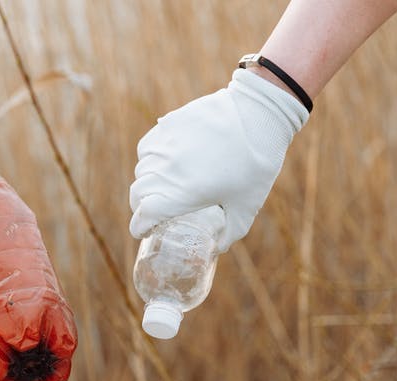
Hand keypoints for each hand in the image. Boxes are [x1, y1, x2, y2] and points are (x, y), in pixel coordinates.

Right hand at [129, 69, 307, 250]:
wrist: (259, 114)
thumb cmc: (256, 165)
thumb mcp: (247, 206)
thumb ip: (231, 232)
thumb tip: (218, 248)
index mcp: (181, 194)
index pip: (143, 215)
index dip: (139, 227)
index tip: (143, 232)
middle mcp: (166, 170)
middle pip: (137, 194)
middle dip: (140, 207)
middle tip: (152, 212)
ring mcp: (165, 146)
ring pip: (141, 170)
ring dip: (145, 183)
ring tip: (159, 187)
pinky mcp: (168, 126)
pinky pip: (147, 147)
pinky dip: (149, 159)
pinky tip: (163, 161)